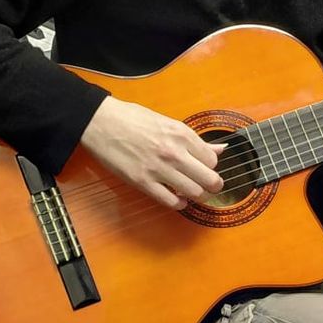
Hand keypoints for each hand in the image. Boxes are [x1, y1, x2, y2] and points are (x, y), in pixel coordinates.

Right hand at [78, 96, 225, 208]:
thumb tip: (220, 149)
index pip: (212, 160)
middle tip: (209, 187)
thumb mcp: (168, 122)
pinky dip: (179, 204)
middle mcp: (174, 152)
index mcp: (182, 134)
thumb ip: (194, 140)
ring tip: (192, 193)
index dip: (211, 167)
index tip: (204, 168)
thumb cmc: (132, 119)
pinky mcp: (143, 182)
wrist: (101, 122)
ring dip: (197, 196)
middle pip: (210, 179)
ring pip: (194, 193)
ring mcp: (159, 169)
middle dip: (213, 186)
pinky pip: (170, 201)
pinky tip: (177, 199)